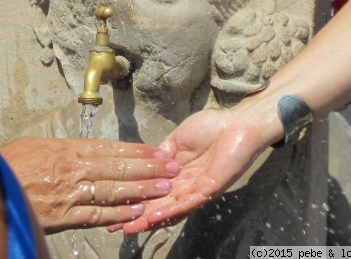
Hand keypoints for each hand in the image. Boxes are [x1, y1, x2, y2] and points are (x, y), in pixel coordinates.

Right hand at [0, 137, 181, 233]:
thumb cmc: (8, 163)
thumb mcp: (35, 145)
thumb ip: (62, 148)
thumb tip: (80, 149)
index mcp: (68, 149)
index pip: (111, 149)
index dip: (137, 151)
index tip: (158, 150)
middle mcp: (74, 169)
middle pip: (119, 168)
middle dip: (149, 168)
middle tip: (172, 167)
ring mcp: (71, 193)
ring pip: (114, 190)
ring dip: (142, 189)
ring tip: (165, 187)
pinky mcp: (64, 216)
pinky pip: (97, 214)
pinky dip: (119, 212)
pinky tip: (138, 210)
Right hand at [112, 108, 274, 233]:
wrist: (235, 123)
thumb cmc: (210, 128)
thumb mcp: (177, 140)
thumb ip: (162, 154)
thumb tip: (144, 165)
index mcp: (177, 174)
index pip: (154, 190)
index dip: (135, 199)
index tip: (114, 208)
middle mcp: (186, 186)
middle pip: (160, 205)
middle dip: (140, 217)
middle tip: (119, 228)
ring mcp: (198, 189)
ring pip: (172, 208)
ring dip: (152, 219)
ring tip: (132, 227)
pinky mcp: (210, 188)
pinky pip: (189, 201)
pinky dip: (171, 210)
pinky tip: (155, 216)